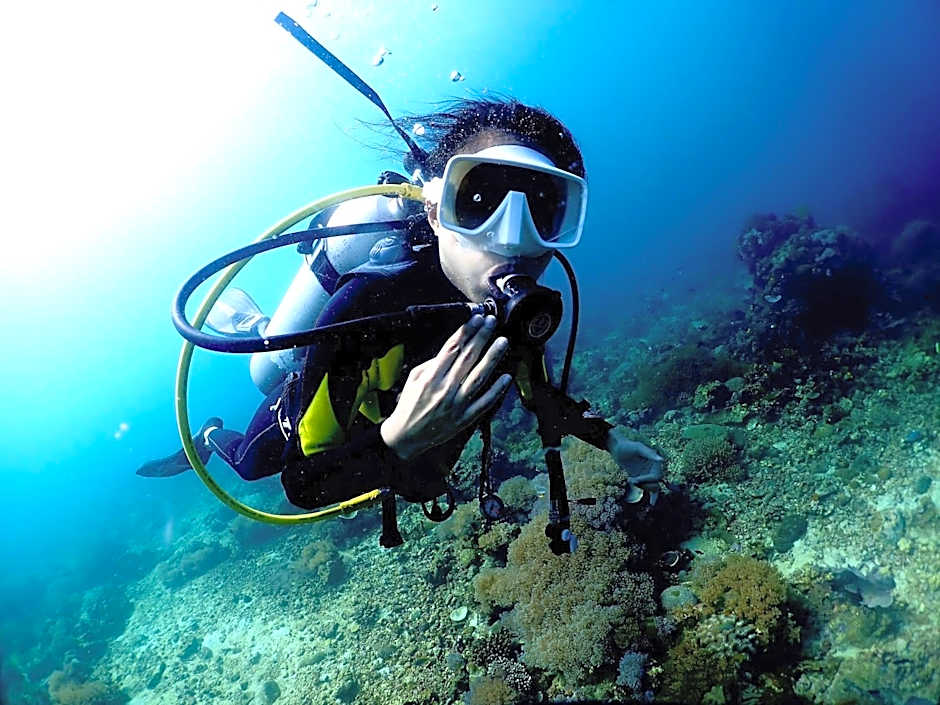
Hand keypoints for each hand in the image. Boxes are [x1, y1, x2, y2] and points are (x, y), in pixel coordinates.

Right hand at [380, 315, 511, 460]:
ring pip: (479, 377)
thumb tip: (452, 350)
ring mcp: (457, 404)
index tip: (476, 318)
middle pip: (468, 357)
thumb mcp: (414, 379)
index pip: (452, 348)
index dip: (466, 331)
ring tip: (503, 341)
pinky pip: (484, 402)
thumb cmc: (409, 405)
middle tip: (492, 322)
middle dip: (481, 337)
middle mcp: (446, 389)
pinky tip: (507, 376)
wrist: (406, 436)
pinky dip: (497, 390)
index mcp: (431, 377)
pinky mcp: (465, 418)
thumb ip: (432, 364)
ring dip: (493, 357)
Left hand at [606, 426, 664, 503]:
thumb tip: (662, 460)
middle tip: (631, 480)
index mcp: (656, 461)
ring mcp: (648, 474)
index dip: (646, 480)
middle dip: (643, 484)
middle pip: (655, 484)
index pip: (656, 477)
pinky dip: (653, 496)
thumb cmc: (627, 445)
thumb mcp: (637, 447)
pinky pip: (651, 489)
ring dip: (641, 487)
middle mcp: (654, 468)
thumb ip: (649, 453)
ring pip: (652, 488)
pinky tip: (652, 503)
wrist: (617, 448)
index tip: (633, 479)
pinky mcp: (643, 478)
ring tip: (630, 479)